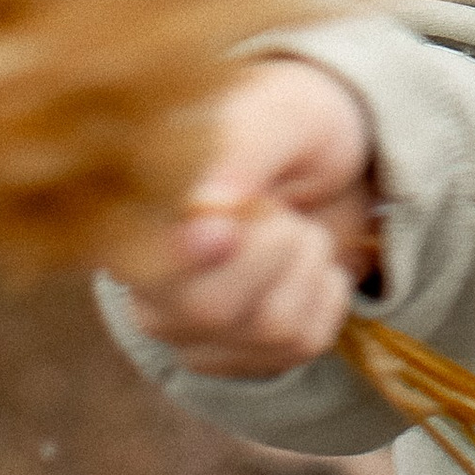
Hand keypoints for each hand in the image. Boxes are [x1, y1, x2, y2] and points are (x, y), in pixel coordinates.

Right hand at [123, 56, 377, 375]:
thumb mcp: (277, 115)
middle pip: (209, 306)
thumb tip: (204, 205)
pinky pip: (303, 343)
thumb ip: (240, 151)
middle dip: (274, 245)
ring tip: (292, 227)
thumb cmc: (291, 129)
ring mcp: (194, 333)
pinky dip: (327, 294)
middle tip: (278, 206)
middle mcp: (149, 289)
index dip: (183, 257)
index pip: (143, 261)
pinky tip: (305, 266)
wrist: (339, 168)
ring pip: (270, 327)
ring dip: (308, 263)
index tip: (224, 232)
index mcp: (136, 219)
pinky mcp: (244, 359)